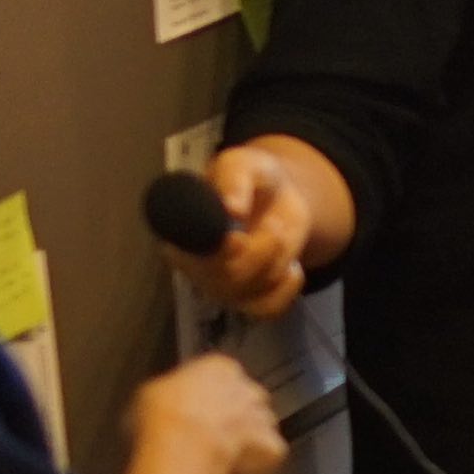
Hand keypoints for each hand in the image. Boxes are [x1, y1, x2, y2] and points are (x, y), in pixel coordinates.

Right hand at [127, 353, 292, 473]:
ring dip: (247, 444)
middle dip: (236, 419)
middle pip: (248, 403)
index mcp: (221, 368)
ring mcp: (266, 419)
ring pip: (261, 431)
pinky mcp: (275, 450)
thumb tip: (170, 405)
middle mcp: (251, 388)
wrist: (185, 447)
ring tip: (223, 464)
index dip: (212, 399)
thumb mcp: (152, 395)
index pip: (223, 378)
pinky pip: (266, 460)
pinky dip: (254, 470)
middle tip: (212, 441)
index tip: (199, 415)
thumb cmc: (162, 416)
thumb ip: (172, 395)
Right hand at [179, 146, 324, 318]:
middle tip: (275, 224)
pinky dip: (287, 289)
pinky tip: (291, 266)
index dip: (212, 253)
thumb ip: (234, 179)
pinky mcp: (248, 301)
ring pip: (248, 294)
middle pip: (222, 279)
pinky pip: (267, 310)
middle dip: (259, 250)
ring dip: (276, 262)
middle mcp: (194, 266)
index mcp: (182, 232)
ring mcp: (221, 288)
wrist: (281, 196)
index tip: (237, 238)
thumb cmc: (251, 177)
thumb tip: (231, 208)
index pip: (185, 256)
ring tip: (278, 234)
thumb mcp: (242, 163)